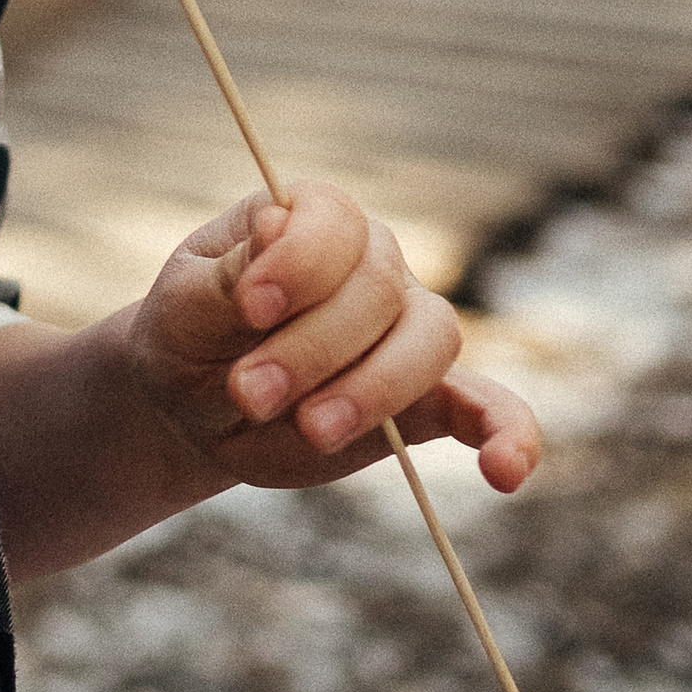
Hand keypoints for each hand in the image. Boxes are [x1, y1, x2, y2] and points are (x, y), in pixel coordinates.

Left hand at [126, 181, 542, 496]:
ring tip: (311, 429)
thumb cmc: (190, 338)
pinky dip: (507, 434)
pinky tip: (505, 471)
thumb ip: (232, 274)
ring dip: (374, 389)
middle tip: (248, 392)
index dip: (300, 261)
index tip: (250, 307)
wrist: (193, 404)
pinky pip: (488, 408)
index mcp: (310, 221)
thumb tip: (279, 220)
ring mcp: (405, 331)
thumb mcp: (185, 305)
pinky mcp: (427, 401)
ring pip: (432, 340)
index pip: (335, 221)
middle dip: (312, 348)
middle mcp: (372, 265)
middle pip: (381, 288)